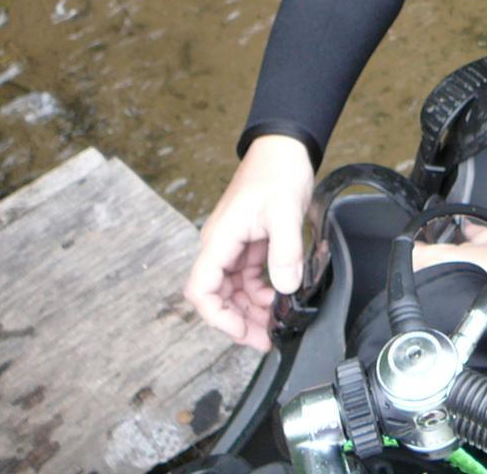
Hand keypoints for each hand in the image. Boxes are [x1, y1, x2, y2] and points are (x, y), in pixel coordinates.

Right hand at [183, 134, 314, 351]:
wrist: (284, 148)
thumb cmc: (277, 172)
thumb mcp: (284, 212)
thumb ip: (284, 252)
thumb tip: (283, 288)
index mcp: (219, 240)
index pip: (202, 290)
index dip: (218, 317)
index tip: (243, 331)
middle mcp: (221, 246)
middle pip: (218, 296)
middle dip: (239, 321)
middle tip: (267, 339)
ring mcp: (234, 245)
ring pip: (234, 290)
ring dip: (252, 309)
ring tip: (276, 324)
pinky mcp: (249, 243)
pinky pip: (249, 277)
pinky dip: (262, 291)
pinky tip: (281, 298)